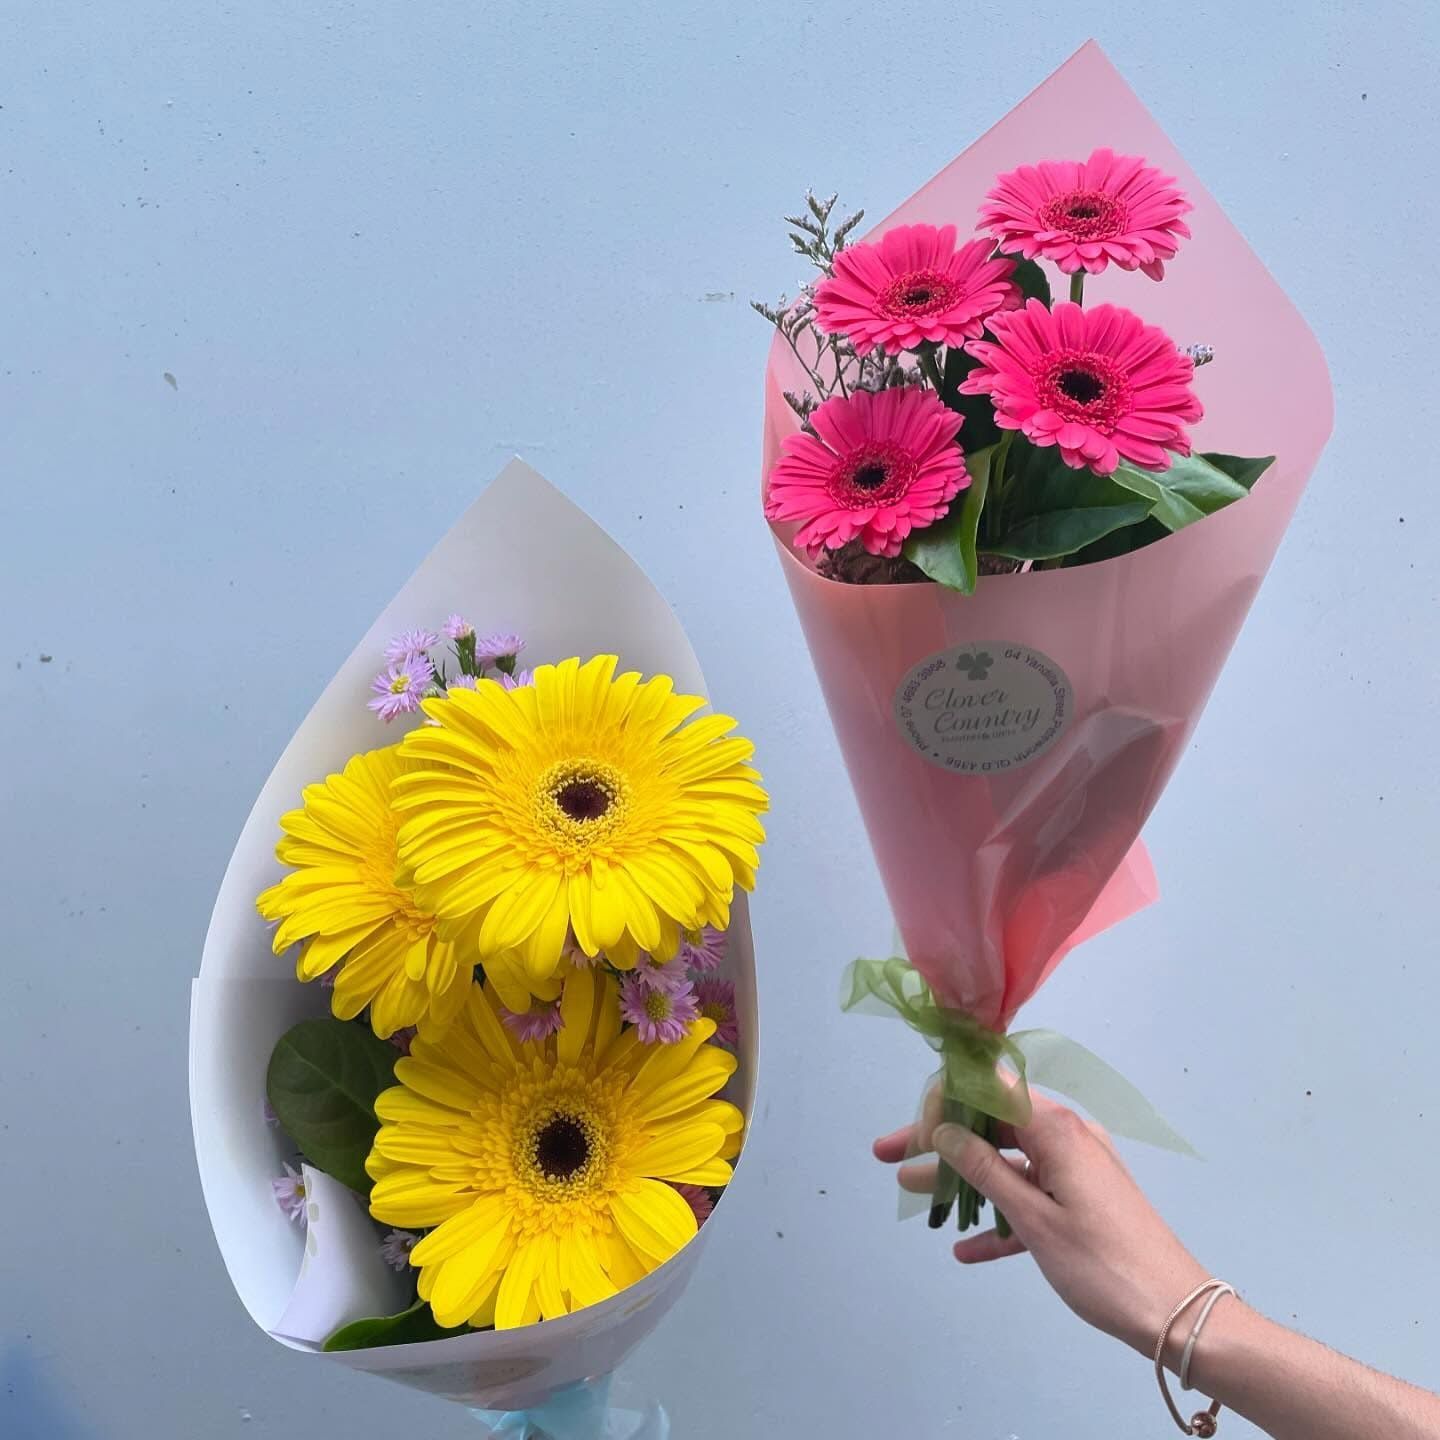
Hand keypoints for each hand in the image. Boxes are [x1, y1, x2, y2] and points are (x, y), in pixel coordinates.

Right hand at [873, 1091, 1207, 1356]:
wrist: (1177, 1315)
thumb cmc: (1102, 1263)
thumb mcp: (1034, 1219)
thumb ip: (985, 1170)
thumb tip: (944, 1131)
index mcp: (1056, 1128)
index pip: (990, 1086)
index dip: (946, 1100)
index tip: (914, 1130)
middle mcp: (1066, 1137)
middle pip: (992, 1123)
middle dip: (941, 1139)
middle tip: (889, 1155)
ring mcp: (1075, 1170)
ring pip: (1007, 1161)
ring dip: (962, 1177)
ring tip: (913, 1192)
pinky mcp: (1082, 1202)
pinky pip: (1030, 1196)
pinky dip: (998, 1216)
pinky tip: (966, 1248)